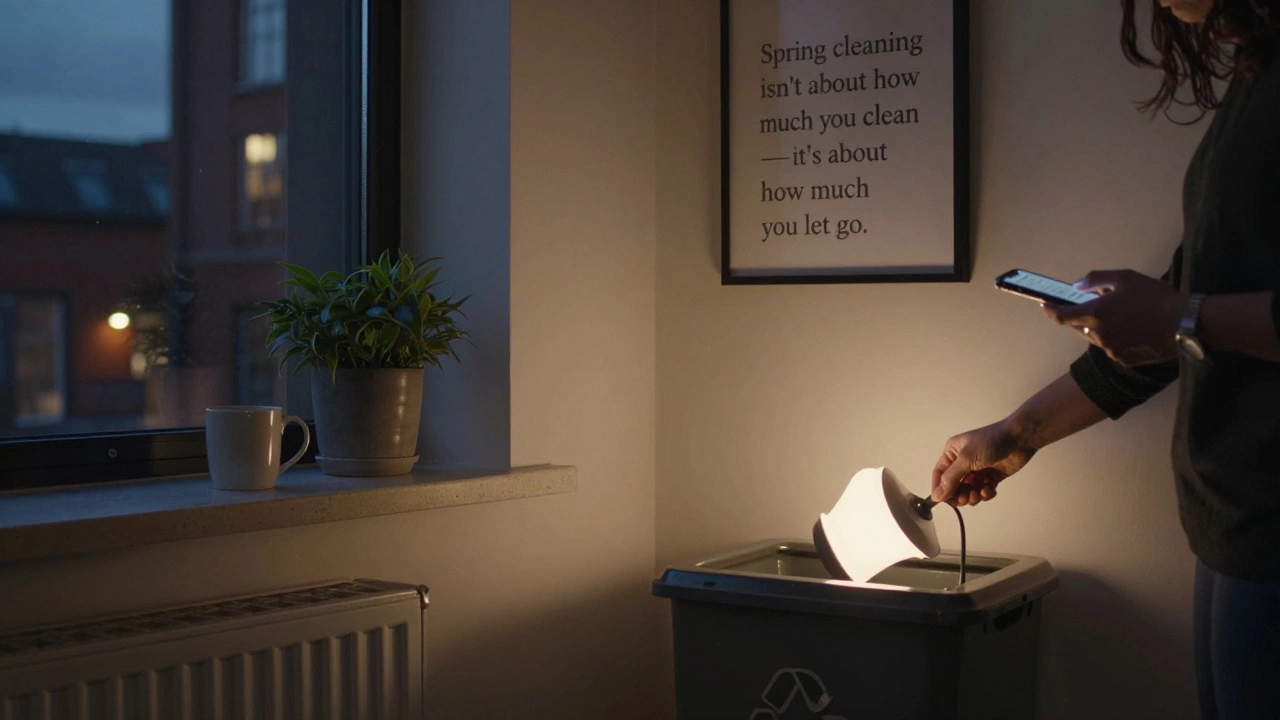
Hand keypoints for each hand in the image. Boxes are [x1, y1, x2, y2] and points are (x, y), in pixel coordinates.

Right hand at [931, 421, 1036, 506]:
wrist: (1020, 439)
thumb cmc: (990, 443)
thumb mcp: (966, 459)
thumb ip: (951, 479)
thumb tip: (936, 496)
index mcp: (952, 453)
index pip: (939, 474)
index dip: (939, 488)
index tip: (943, 502)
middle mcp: (963, 462)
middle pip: (954, 485)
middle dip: (959, 494)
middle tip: (965, 499)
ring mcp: (978, 470)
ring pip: (968, 490)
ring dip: (972, 495)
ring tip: (978, 494)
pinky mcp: (991, 476)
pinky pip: (983, 490)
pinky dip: (985, 493)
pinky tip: (989, 489)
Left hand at [1042, 269, 1186, 366]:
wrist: (1185, 323)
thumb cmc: (1155, 297)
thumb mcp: (1125, 278)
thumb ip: (1096, 280)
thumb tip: (1077, 286)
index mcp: (1095, 314)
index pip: (1060, 316)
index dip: (1049, 310)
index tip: (1045, 304)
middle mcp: (1098, 334)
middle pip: (1077, 326)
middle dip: (1079, 315)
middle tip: (1093, 304)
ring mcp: (1110, 350)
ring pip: (1095, 337)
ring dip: (1099, 326)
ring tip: (1121, 314)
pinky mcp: (1123, 359)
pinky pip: (1111, 347)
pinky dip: (1114, 337)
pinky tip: (1132, 328)